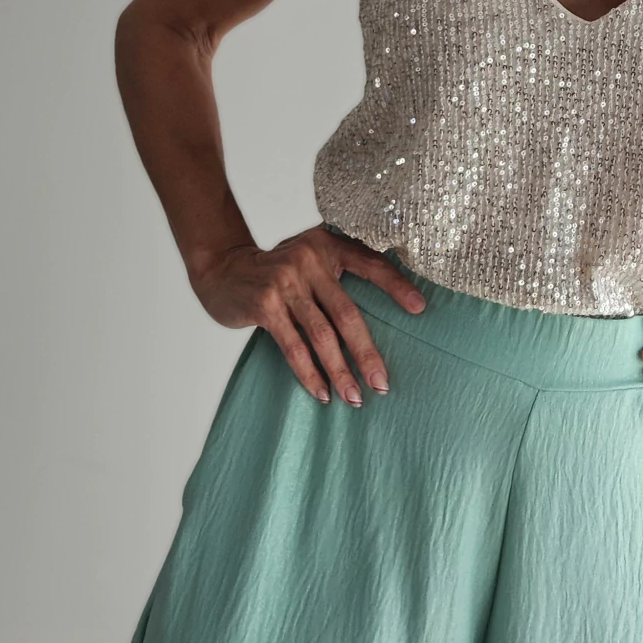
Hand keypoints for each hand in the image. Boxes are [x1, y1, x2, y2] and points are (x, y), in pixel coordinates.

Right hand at [187, 224, 426, 407]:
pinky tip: (321, 393)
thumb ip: (337, 276)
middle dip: (367, 353)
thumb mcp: (309, 260)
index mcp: (328, 244)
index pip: (371, 264)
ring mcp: (285, 281)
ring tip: (355, 397)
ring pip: (321, 336)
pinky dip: (309, 373)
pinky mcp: (264, 304)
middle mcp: (309, 259)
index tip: (420, 310)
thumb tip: (379, 318)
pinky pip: (293, 347)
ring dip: (339, 372)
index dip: (397, 286)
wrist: (222, 268)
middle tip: (382, 384)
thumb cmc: (275, 271)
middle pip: (347, 314)